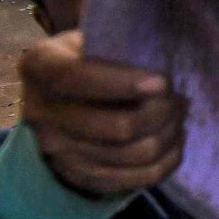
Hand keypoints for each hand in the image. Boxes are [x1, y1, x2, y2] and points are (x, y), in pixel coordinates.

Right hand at [20, 31, 185, 195]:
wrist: (57, 99)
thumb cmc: (85, 59)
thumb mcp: (87, 39)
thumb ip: (113, 44)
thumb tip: (163, 56)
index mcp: (38, 67)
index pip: (74, 78)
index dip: (121, 83)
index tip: (162, 82)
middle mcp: (39, 113)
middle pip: (114, 127)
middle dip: (160, 114)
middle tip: (180, 99)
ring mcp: (56, 151)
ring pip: (130, 155)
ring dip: (166, 137)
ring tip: (179, 118)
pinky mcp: (77, 177)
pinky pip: (130, 180)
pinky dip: (162, 163)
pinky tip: (173, 144)